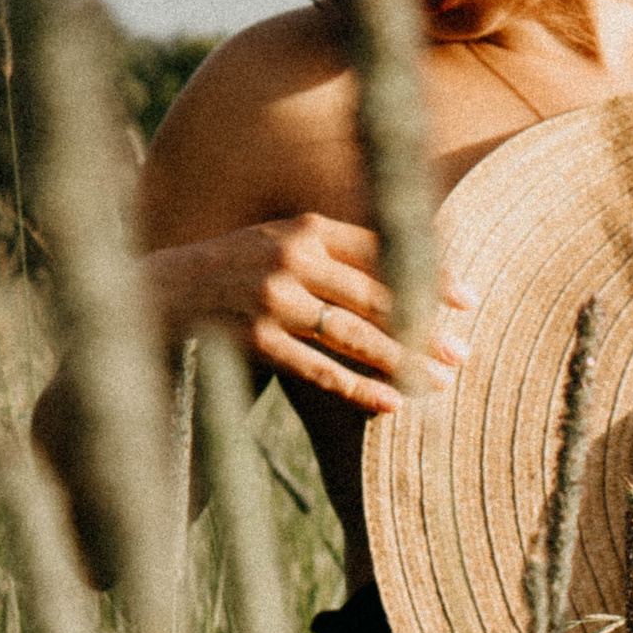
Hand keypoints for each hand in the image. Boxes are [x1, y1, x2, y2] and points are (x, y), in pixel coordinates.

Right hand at [147, 213, 476, 413]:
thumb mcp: (284, 241)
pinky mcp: (255, 339)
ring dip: (402, 361)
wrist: (165, 289)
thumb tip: (407, 274)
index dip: (427, 274)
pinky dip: (358, 388)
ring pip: (353, 335)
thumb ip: (336, 251)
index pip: (382, 251)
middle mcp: (292, 257)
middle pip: (376, 296)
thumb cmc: (240, 268)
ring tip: (439, 382)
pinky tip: (392, 403)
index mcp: (306, 229)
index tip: (468, 300)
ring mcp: (272, 299)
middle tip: (463, 353)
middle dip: (425, 328)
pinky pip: (319, 369)